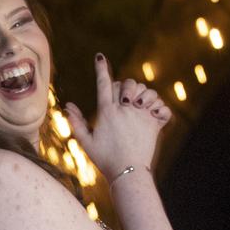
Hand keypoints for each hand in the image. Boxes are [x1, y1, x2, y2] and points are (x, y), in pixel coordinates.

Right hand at [64, 53, 170, 178]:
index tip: (100, 57)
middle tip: (125, 99)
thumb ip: (76, 122)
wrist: (128, 172)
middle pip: (126, 84)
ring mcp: (141, 115)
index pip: (103, 84)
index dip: (101, 69)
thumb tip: (68, 105)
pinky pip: (162, 107)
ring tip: (140, 106)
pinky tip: (153, 115)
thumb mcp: (86, 142)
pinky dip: (160, 108)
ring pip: (146, 91)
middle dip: (126, 86)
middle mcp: (124, 110)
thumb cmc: (105, 159)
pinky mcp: (154, 123)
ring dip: (144, 95)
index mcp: (106, 112)